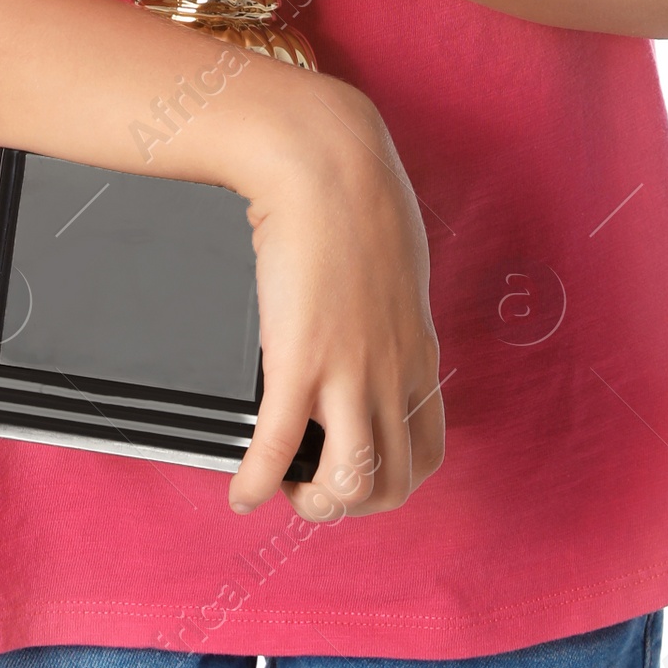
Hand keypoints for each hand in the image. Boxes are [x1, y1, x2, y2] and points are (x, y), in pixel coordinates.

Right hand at [230, 73, 443, 520]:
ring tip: (284, 491)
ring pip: (350, 482)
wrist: (328, 162)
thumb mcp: (397, 267)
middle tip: (314, 487)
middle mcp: (392, 372)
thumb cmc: (360, 198)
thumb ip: (389, 310)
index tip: (356, 471)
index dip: (391, 480)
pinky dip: (257, 484)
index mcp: (417, 352)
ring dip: (315, 505)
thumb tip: (371, 324)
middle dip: (353, 504)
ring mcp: (349, 371)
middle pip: (392, 482)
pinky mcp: (299, 358)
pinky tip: (241, 491)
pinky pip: (279, 449)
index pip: (426, 452)